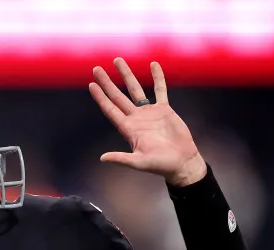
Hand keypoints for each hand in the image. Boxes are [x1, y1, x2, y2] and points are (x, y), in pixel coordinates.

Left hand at [89, 59, 205, 187]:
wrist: (181, 162)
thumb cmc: (160, 165)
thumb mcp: (139, 162)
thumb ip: (121, 159)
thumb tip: (102, 158)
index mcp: (128, 129)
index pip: (110, 109)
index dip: (100, 98)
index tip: (91, 84)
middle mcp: (136, 118)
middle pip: (118, 96)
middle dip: (107, 82)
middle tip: (96, 69)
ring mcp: (149, 113)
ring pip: (135, 89)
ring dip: (126, 75)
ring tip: (117, 61)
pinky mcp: (164, 110)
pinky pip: (160, 90)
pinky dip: (158, 77)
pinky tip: (153, 64)